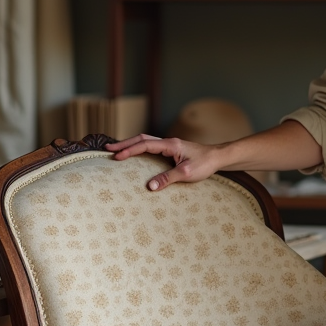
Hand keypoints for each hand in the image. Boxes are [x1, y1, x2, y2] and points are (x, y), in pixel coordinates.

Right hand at [104, 134, 222, 190]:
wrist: (218, 157)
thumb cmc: (205, 164)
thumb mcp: (187, 173)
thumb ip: (168, 178)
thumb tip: (150, 186)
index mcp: (170, 145)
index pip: (145, 145)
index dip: (129, 150)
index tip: (116, 156)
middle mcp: (168, 142)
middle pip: (141, 139)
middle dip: (124, 144)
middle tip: (108, 149)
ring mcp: (169, 145)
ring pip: (145, 141)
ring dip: (130, 144)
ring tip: (116, 150)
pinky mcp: (171, 150)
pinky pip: (151, 146)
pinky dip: (139, 148)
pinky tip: (135, 154)